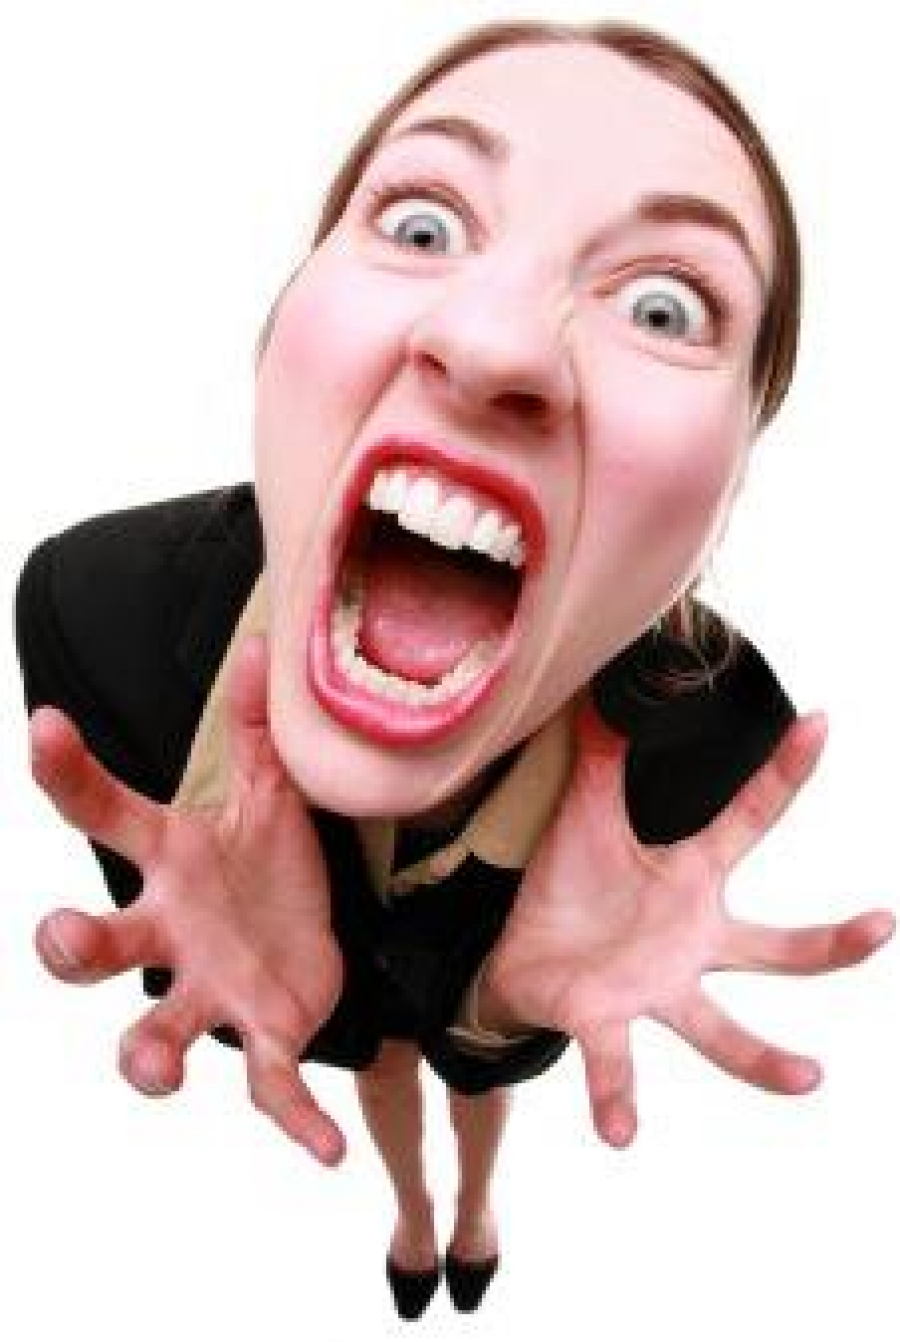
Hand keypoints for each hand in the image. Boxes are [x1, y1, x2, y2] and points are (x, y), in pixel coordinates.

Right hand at [30, 637, 345, 1165]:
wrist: (307, 935)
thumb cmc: (268, 863)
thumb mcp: (272, 790)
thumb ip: (261, 727)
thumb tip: (264, 642)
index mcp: (171, 859)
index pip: (105, 815)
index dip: (70, 776)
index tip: (47, 726)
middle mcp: (171, 932)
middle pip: (100, 946)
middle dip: (72, 947)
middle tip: (65, 938)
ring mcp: (209, 990)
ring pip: (154, 1034)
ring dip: (145, 1056)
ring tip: (151, 1069)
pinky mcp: (263, 1034)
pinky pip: (267, 1086)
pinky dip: (291, 1118)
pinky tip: (326, 1149)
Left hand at [481, 702, 893, 1146]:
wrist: (521, 961)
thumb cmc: (569, 889)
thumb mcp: (585, 816)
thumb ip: (604, 757)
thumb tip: (608, 683)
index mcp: (690, 880)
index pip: (749, 822)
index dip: (785, 774)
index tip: (821, 722)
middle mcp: (692, 943)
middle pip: (776, 947)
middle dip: (830, 943)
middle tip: (882, 926)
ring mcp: (657, 988)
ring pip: (721, 1028)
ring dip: (760, 1056)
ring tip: (809, 1078)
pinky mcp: (607, 1021)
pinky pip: (617, 1062)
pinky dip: (618, 1097)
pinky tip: (623, 1135)